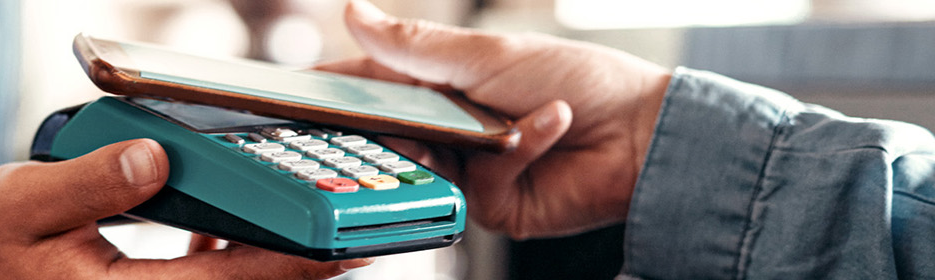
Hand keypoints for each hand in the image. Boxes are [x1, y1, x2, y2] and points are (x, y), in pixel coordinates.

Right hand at [0, 139, 369, 278]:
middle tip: (365, 232)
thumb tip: (156, 157)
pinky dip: (234, 259)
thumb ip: (92, 181)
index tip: (353, 241)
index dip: (299, 260)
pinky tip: (240, 225)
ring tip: (323, 226)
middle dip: (306, 264)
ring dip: (275, 262)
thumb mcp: (20, 204)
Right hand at [317, 0, 672, 238]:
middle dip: (385, 128)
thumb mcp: (486, 53)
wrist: (645, 134)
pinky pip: (477, 189)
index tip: (289, 95)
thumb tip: (353, 11)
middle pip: (384, 135)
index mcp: (438, 83)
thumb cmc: (578, 78)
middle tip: (376, 122)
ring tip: (477, 127)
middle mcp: (446, 129)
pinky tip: (546, 125)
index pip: (367, 85)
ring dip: (452, 144)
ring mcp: (466, 171)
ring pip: (421, 169)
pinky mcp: (491, 208)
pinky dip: (514, 152)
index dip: (329, 91)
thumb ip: (413, 46)